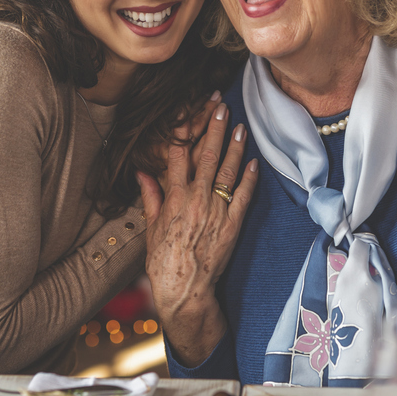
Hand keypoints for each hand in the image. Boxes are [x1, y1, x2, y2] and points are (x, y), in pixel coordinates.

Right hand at [139, 102, 258, 365]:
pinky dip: (249, 178)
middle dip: (214, 128)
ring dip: (234, 147)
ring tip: (240, 126)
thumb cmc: (164, 261)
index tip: (189, 110)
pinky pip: (243, 196)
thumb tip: (142, 173)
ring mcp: (216, 211)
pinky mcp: (233, 225)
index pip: (178, 154)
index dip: (184, 129)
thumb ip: (151, 197)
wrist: (185, 290)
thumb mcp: (152, 227)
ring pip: (227, 171)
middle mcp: (196, 200)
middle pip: (206, 156)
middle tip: (220, 105)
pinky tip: (254, 161)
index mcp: (174, 198)